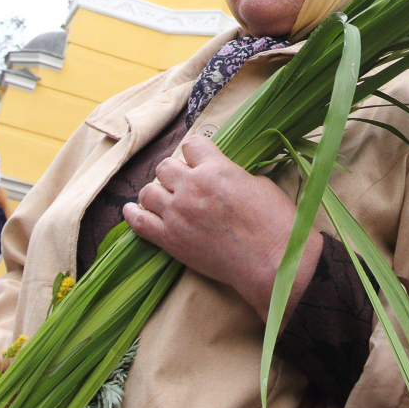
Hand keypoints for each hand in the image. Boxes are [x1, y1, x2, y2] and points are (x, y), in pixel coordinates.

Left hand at [123, 135, 321, 320]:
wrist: (272, 263)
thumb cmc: (276, 224)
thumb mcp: (261, 186)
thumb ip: (235, 177)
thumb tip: (226, 180)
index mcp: (216, 168)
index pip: (192, 145)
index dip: (195, 153)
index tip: (198, 161)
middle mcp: (192, 186)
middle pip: (165, 167)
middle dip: (174, 173)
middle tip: (183, 185)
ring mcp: (177, 213)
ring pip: (148, 191)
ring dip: (156, 193)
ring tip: (165, 200)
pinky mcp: (170, 240)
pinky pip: (139, 222)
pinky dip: (133, 215)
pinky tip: (132, 211)